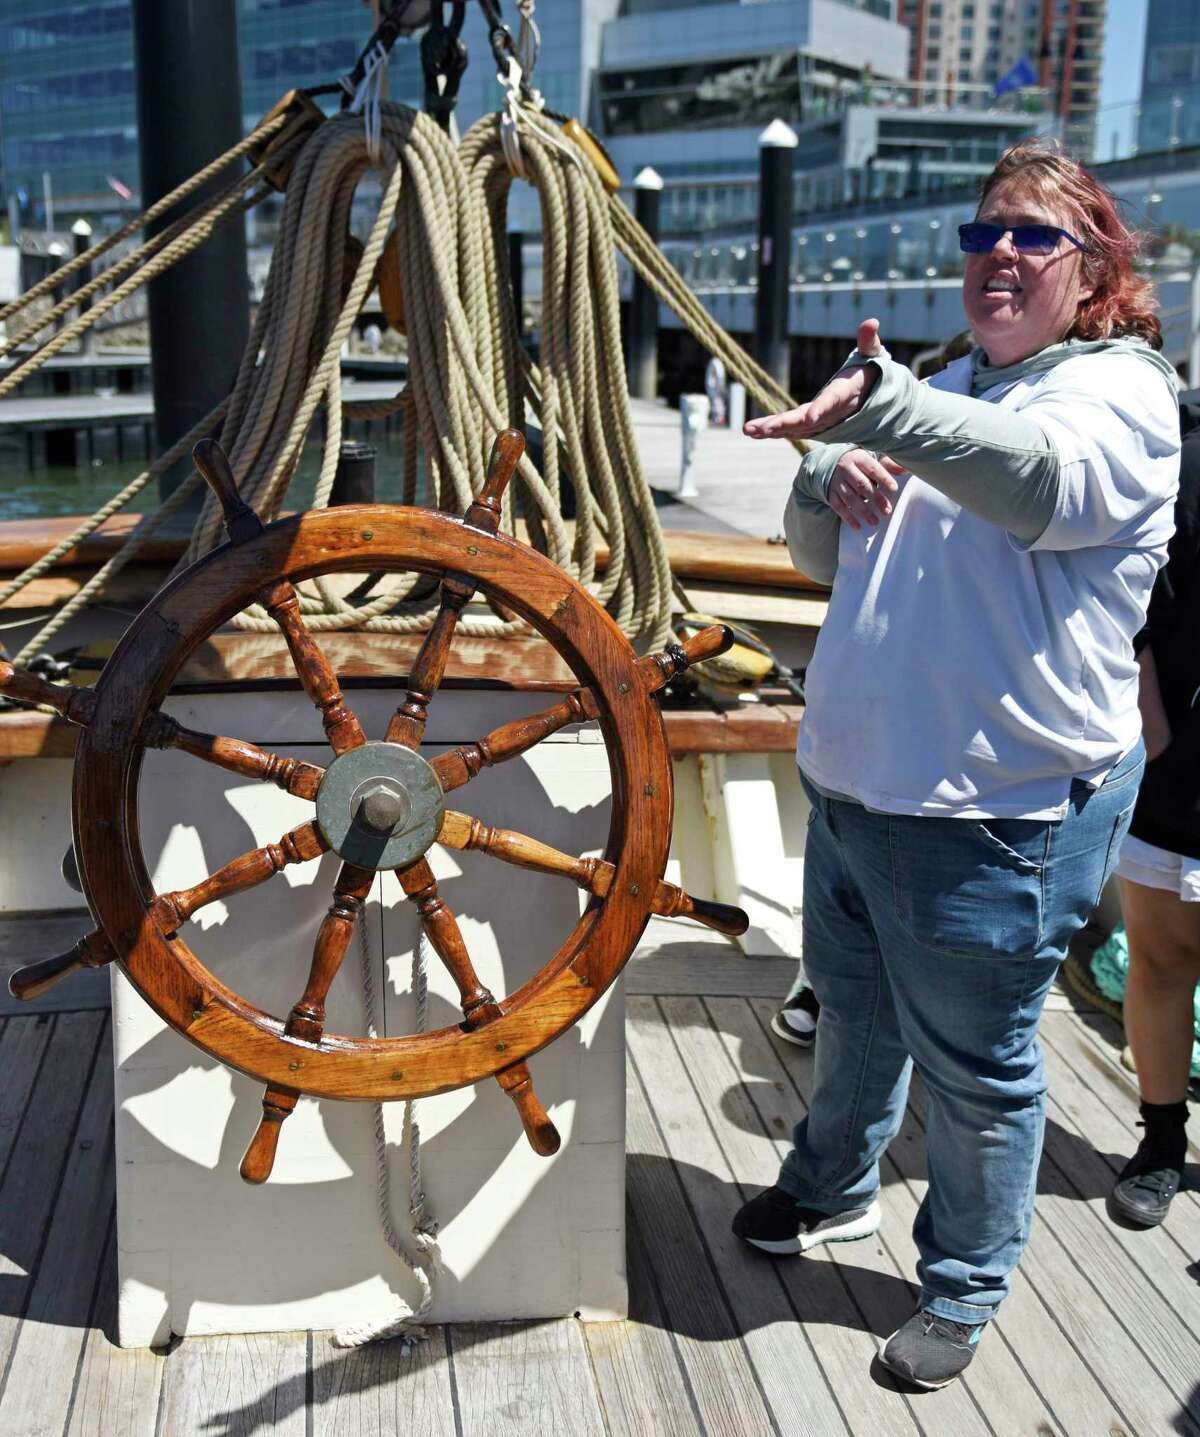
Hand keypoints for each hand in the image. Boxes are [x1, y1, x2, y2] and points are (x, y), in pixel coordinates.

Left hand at [744, 319, 883, 439]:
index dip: (821, 409)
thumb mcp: (872, 354)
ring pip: (795, 428)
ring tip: (749, 430)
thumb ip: (869, 340)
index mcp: (846, 393)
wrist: (872, 399)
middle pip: (807, 421)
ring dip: (772, 430)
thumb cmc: (869, 371)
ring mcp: (821, 422)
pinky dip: (772, 431)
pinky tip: (753, 431)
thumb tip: (871, 321)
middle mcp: (831, 412)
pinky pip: (791, 430)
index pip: (832, 402)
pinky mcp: (812, 425)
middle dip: (785, 425)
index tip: (810, 418)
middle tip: (763, 429)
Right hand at [828, 449, 904, 530]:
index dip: (883, 478)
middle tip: (887, 510)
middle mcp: (846, 469)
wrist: (831, 464)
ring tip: (875, 521)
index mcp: (858, 458)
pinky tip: (858, 526)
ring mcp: (837, 482)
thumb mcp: (872, 459)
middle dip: (875, 498)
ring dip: (863, 511)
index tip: (894, 488)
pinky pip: (838, 507)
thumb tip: (906, 469)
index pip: (872, 469)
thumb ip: (888, 464)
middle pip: (861, 484)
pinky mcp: (831, 494)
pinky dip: (848, 517)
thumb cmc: (859, 464)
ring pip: (850, 497)